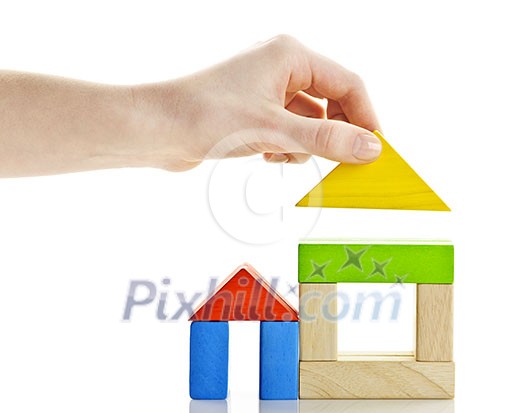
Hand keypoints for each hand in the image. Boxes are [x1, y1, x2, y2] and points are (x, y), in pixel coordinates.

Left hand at [134, 35, 381, 170]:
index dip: (365, 118)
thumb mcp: (274, 130)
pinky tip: (267, 156)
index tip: (374, 151)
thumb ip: (325, 139)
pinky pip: (288, 130)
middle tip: (338, 163)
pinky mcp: (253, 111)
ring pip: (310, 120)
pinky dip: (286, 147)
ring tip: (281, 155)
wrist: (155, 129)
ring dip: (304, 145)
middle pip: (331, 102)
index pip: (348, 84)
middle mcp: (281, 67)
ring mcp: (266, 89)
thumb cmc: (206, 116)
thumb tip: (371, 148)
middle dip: (332, 134)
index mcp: (290, 55)